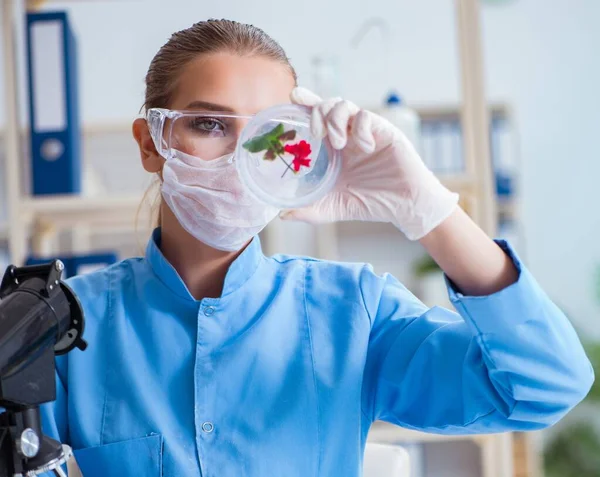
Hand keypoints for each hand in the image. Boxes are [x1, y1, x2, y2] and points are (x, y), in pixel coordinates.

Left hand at [280, 88, 458, 239]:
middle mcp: (349, 134)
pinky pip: (367, 117)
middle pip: (328, 104)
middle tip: (317, 135)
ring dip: (336, 120)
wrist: (404, 207)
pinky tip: (364, 147)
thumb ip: (309, 210)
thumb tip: (282, 216)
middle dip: (317, 111)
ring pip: (345, 105)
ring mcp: (366, 131)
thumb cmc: (371, 203)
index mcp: (335, 147)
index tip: (292, 96)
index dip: (306, 103)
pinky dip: (361, 129)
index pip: (317, 117)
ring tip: (339, 144)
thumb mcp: (333, 207)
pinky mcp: (385, 131)